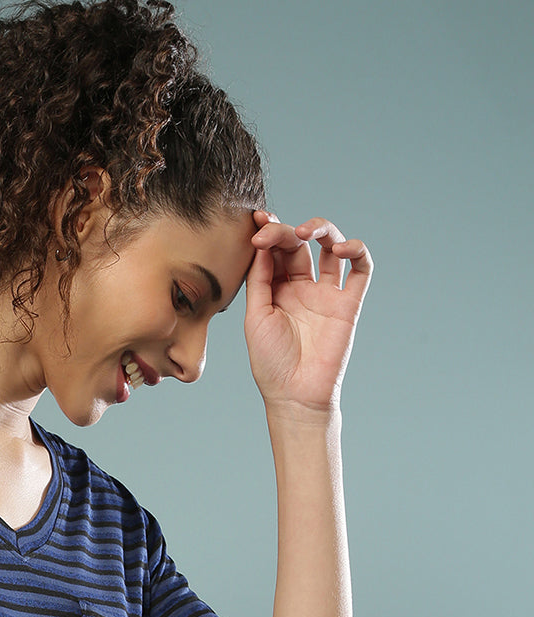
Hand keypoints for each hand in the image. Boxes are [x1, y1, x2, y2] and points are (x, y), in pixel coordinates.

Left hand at [244, 209, 372, 415]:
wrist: (295, 395)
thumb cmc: (271, 362)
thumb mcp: (256, 316)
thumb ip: (260, 279)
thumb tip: (262, 243)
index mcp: (276, 290)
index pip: (275, 251)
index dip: (269, 232)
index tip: (257, 221)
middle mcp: (302, 288)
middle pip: (299, 244)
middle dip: (286, 231)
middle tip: (271, 232)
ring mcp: (326, 294)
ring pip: (331, 247)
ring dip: (322, 229)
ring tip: (307, 231)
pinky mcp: (349, 303)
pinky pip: (360, 269)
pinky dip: (356, 251)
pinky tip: (342, 248)